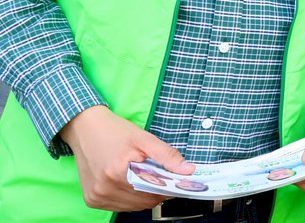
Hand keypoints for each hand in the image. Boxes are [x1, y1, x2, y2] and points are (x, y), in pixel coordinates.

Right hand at [59, 105, 192, 211]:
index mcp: (117, 173)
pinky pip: (119, 206)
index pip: (152, 193)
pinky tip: (128, 182)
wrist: (85, 129)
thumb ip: (166, 156)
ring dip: (143, 196)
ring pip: (132, 207)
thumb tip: (188, 170)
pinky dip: (129, 198)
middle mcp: (104, 188)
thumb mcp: (144, 138)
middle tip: (158, 175)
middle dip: (156, 191)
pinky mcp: (91, 200)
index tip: (173, 180)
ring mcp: (96, 196)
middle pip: (143, 202)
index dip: (167, 188)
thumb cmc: (115, 131)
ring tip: (142, 176)